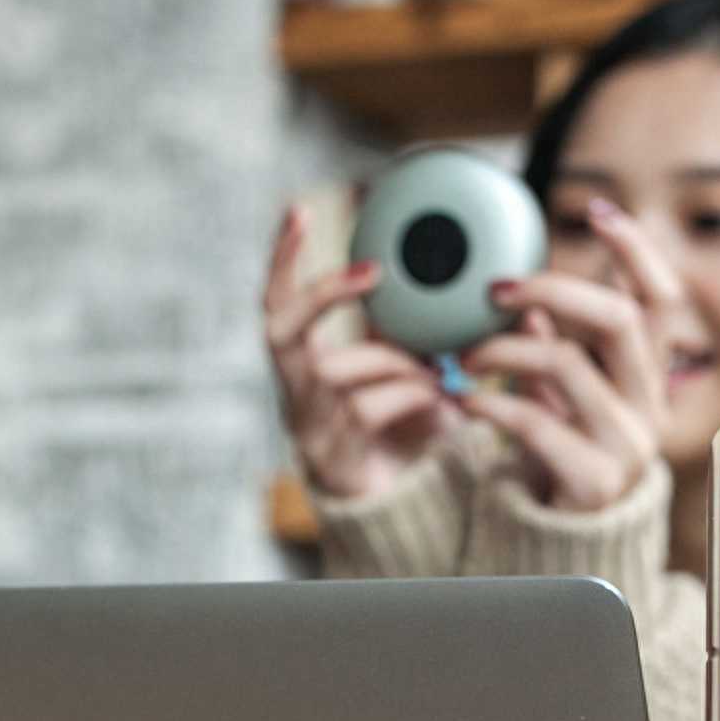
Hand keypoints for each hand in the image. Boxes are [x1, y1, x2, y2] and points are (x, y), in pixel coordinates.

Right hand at [264, 204, 456, 501]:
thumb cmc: (399, 432)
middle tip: (372, 270)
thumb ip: (400, 333)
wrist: (399, 510)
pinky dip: (412, 397)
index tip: (297, 209)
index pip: (276, 302)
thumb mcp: (398, 372)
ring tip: (440, 371)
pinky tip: (443, 403)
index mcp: (301, 365)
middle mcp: (291, 392)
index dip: (281, 258)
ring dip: (396, 360)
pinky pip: (369, 407)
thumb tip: (434, 277)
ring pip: (339, 367)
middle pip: (280, 328)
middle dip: (324, 292)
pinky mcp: (333, 456)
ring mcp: (306, 425)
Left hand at [458, 199, 674, 512]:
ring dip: (505, 349)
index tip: (598, 211)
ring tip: (465, 355)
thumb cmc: (562, 456)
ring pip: (568, 364)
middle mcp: (648, 404)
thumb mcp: (559, 393)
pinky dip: (491, 403)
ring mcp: (627, 443)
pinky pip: (537, 422)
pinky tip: (463, 398)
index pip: (660, 298)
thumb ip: (554, 343)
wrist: (566, 543)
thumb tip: (529, 294)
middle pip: (617, 318)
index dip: (635, 251)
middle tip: (497, 289)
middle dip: (553, 289)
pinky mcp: (594, 479)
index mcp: (646, 375)